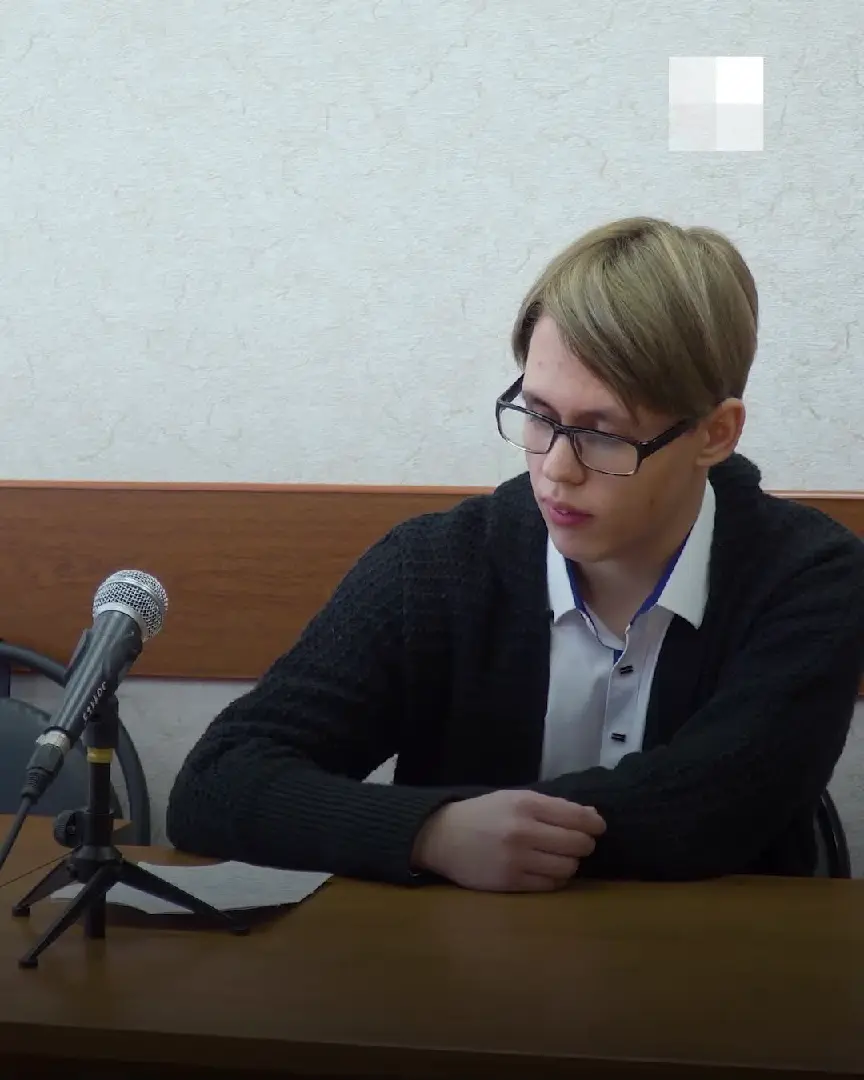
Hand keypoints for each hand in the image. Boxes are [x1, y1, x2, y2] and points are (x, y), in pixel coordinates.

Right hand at [410, 790, 605, 891]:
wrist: (443, 836)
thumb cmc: (483, 814)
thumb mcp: (515, 798)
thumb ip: (552, 807)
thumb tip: (592, 817)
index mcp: (526, 804)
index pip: (578, 817)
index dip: (595, 824)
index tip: (597, 827)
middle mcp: (524, 831)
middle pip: (578, 844)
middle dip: (584, 844)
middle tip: (578, 843)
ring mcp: (517, 859)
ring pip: (567, 868)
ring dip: (570, 863)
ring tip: (560, 857)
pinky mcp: (510, 883)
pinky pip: (550, 885)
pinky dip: (555, 879)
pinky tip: (546, 871)